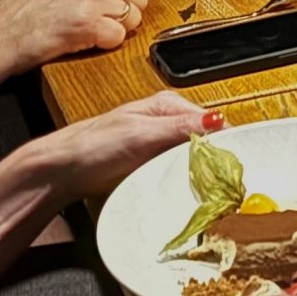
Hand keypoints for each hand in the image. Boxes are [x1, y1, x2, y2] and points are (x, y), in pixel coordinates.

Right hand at [0, 0, 150, 67]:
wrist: (2, 33)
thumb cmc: (27, 10)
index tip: (121, 0)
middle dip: (127, 13)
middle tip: (100, 20)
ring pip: (134, 18)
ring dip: (116, 29)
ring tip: (89, 29)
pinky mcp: (89, 22)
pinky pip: (119, 37)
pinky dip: (105, 44)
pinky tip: (84, 39)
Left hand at [36, 92, 217, 201]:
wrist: (65, 170)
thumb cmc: (95, 146)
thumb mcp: (142, 133)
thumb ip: (180, 127)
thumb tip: (217, 120)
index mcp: (168, 105)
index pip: (211, 120)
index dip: (224, 142)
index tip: (231, 164)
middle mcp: (167, 122)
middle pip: (205, 140)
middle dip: (213, 159)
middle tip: (221, 182)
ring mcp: (160, 144)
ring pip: (193, 157)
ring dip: (199, 172)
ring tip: (206, 189)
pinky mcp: (153, 164)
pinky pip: (179, 170)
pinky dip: (185, 180)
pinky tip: (186, 190)